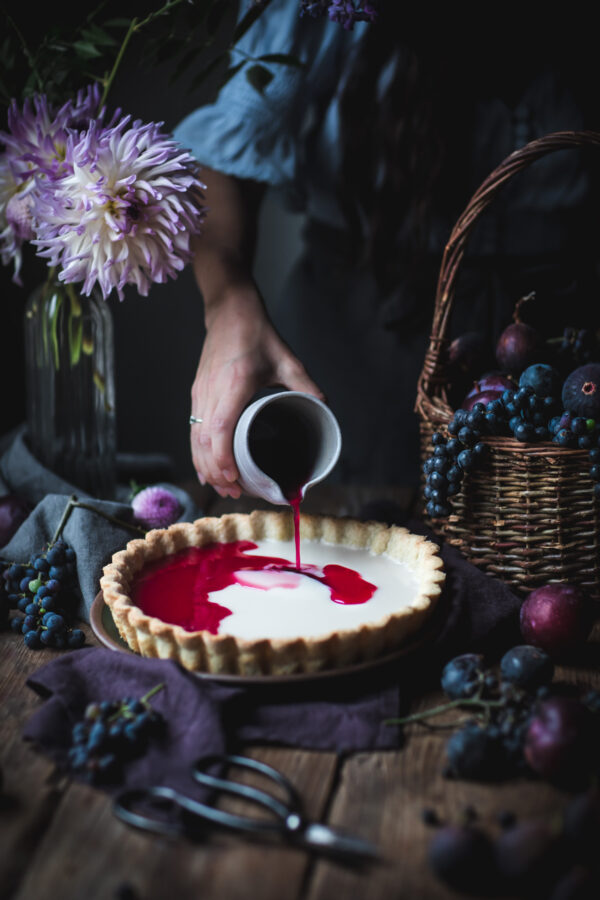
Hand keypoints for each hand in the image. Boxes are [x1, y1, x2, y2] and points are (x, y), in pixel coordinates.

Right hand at [190, 291, 323, 496]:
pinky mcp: (197, 393)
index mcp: (234, 383)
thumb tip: (323, 408)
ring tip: (223, 487)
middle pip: (203, 441)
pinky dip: (198, 453)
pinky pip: (193, 429)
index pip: (219, 428)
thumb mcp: (287, 358)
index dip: (222, 457)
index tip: (233, 478)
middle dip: (215, 472)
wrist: (228, 311)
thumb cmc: (256, 333)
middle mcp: (212, 390)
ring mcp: (200, 393)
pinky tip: (208, 468)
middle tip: (234, 492)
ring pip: (194, 438)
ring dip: (205, 466)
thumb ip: (306, 385)